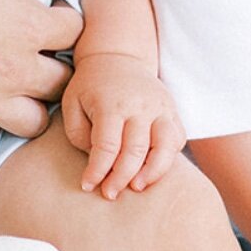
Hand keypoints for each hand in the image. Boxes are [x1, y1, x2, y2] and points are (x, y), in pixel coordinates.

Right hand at [0, 0, 82, 150]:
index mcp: (29, 25)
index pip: (75, 33)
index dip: (64, 23)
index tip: (50, 19)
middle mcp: (14, 68)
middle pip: (63, 85)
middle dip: (55, 69)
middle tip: (37, 57)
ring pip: (33, 123)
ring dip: (29, 105)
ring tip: (13, 89)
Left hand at [61, 52, 183, 197]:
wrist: (118, 56)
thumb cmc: (90, 86)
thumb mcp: (72, 103)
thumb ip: (79, 134)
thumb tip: (98, 160)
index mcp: (112, 103)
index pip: (107, 146)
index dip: (97, 171)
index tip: (88, 185)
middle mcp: (140, 105)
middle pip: (136, 150)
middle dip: (121, 178)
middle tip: (109, 193)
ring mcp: (160, 107)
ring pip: (165, 146)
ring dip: (152, 173)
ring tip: (136, 187)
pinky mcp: (172, 111)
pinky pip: (178, 139)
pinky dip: (168, 159)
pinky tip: (152, 170)